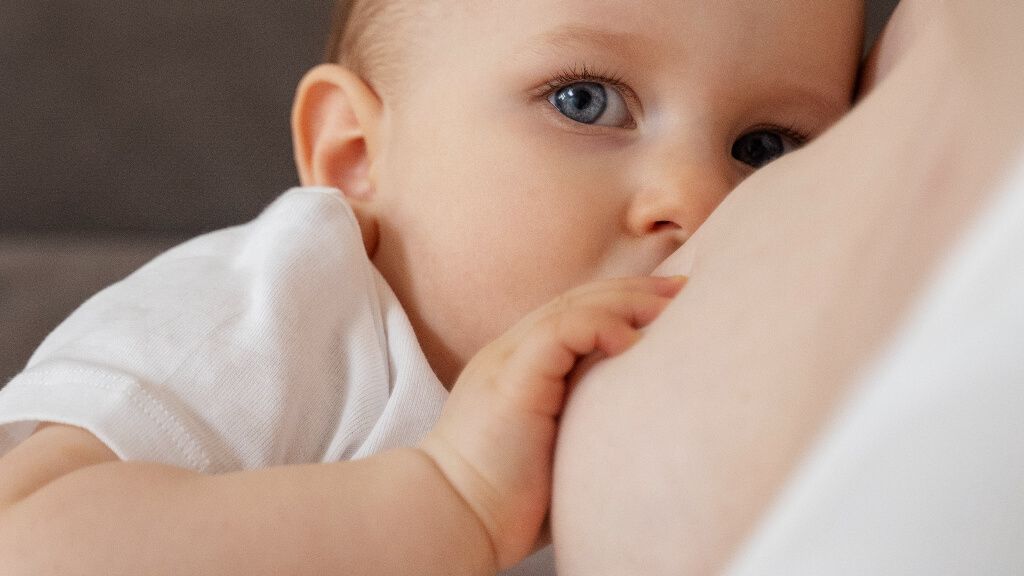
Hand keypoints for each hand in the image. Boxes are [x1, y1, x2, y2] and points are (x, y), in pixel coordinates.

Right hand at [418, 275, 686, 568]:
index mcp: (521, 366)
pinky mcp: (510, 376)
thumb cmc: (504, 499)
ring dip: (626, 301)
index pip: (575, 315)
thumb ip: (584, 421)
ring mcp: (508, 360)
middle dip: (635, 291)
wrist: (453, 516)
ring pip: (572, 306)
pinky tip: (632, 341)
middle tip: (685, 289)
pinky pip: (559, 331)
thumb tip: (640, 423)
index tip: (671, 308)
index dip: (623, 304)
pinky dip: (599, 326)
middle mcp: (512, 352)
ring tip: (671, 307)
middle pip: (578, 299)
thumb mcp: (556, 448)